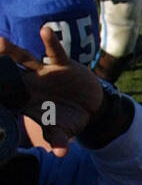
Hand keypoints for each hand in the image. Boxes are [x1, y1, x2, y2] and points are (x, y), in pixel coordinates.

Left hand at [0, 26, 104, 155]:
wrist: (89, 105)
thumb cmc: (68, 118)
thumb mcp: (64, 130)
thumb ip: (58, 139)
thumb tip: (61, 153)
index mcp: (24, 100)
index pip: (3, 96)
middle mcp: (29, 82)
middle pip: (6, 73)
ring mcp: (43, 71)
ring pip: (23, 58)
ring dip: (11, 51)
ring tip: (0, 43)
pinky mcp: (61, 63)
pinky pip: (54, 51)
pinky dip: (50, 42)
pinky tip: (44, 30)